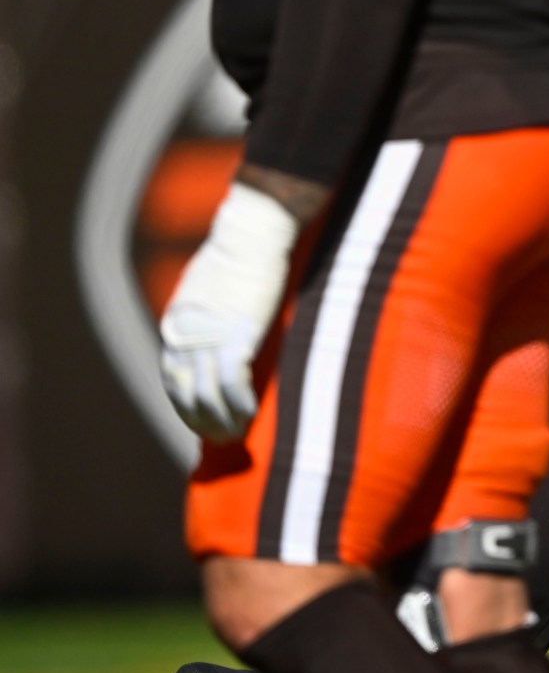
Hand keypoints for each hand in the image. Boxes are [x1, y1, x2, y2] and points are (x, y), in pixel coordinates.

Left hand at [159, 182, 298, 441]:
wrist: (252, 233)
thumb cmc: (239, 251)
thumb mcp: (208, 285)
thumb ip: (204, 312)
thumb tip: (213, 326)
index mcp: (176, 325)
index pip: (172, 378)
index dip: (185, 405)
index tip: (201, 422)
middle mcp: (184, 336)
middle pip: (184, 391)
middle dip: (200, 421)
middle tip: (220, 439)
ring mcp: (208, 337)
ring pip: (205, 395)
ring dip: (220, 421)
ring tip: (235, 436)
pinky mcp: (234, 336)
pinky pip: (231, 384)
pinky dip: (239, 406)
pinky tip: (250, 416)